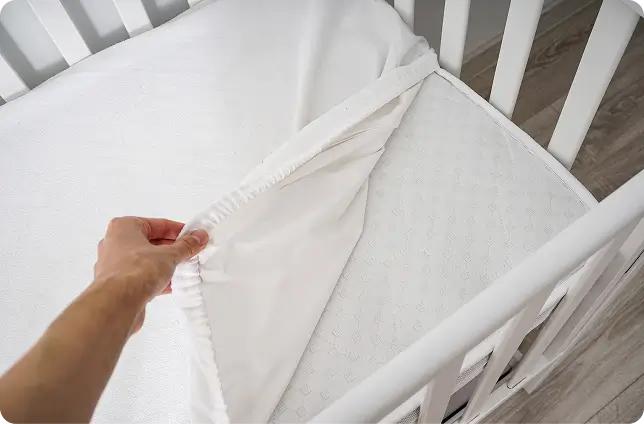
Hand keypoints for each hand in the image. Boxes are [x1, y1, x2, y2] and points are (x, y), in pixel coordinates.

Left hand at [94, 217, 208, 331]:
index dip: (178, 231)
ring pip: (144, 260)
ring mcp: (114, 264)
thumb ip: (186, 246)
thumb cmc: (134, 271)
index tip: (192, 236)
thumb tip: (197, 237)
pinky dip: (154, 278)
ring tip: (181, 268)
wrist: (117, 302)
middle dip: (171, 248)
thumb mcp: (169, 255)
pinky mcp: (117, 284)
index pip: (158, 224)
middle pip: (150, 242)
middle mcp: (115, 243)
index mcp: (124, 227)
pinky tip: (169, 284)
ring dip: (163, 265)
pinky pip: (139, 277)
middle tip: (189, 252)